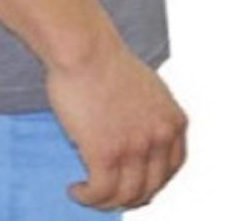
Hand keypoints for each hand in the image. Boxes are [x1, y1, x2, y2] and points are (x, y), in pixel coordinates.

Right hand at [46, 39, 188, 210]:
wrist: (85, 49)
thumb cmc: (105, 60)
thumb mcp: (146, 89)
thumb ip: (150, 117)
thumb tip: (137, 143)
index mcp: (173, 120)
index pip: (172, 167)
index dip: (154, 180)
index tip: (137, 184)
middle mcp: (159, 137)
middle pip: (150, 187)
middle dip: (130, 197)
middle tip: (110, 195)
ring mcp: (134, 148)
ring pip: (125, 196)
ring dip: (105, 202)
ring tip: (88, 193)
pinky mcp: (105, 154)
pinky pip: (100, 192)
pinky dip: (87, 198)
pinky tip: (76, 189)